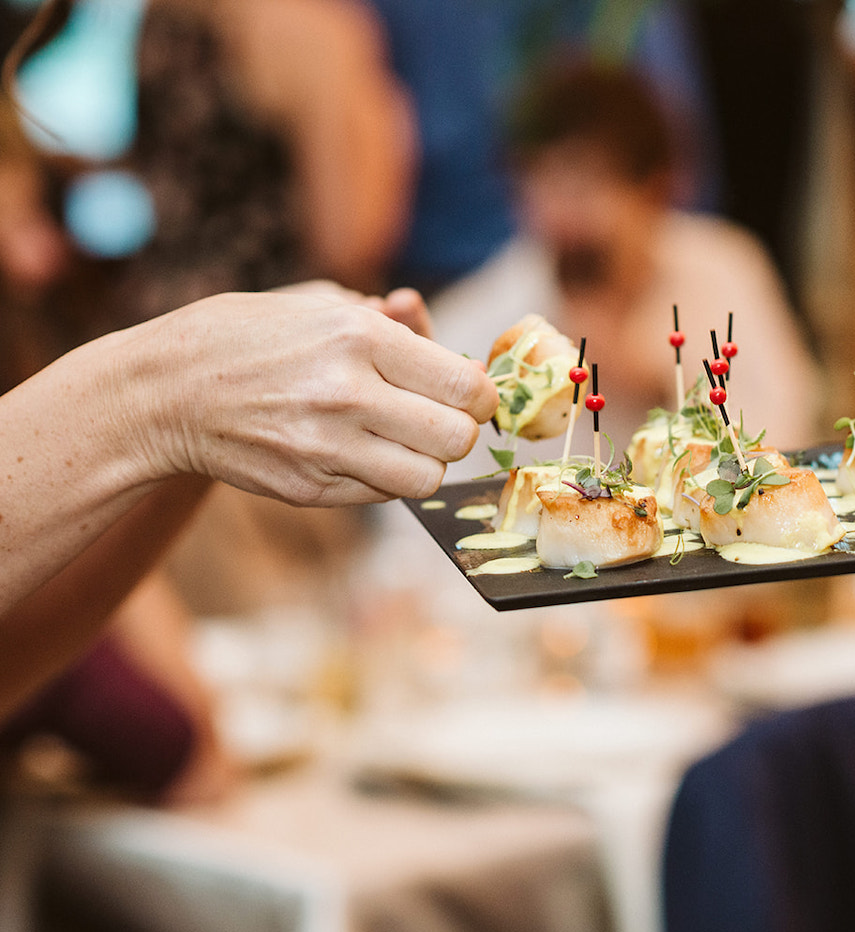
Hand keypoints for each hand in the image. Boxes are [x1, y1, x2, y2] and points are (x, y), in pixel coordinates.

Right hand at [115, 291, 497, 505]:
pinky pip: (384, 495)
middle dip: (458, 429)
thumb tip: (447, 339)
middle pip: (456, 438)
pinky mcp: (310, 488)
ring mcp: (326, 448)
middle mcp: (346, 394)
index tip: (469, 393)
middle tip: (438, 418)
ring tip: (401, 438)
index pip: (466, 386)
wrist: (168, 391)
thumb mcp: (319, 307)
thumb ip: (393, 322)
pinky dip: (385, 477)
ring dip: (426, 461)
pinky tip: (358, 450)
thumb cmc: (253, 337)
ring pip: (428, 478)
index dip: (480, 394)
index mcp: (358, 338)